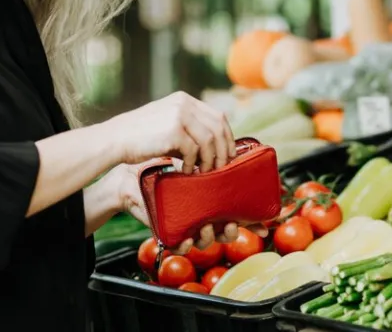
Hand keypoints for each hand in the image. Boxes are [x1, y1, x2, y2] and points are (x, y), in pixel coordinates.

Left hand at [105, 162, 267, 253]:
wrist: (130, 177)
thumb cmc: (160, 169)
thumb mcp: (188, 162)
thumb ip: (208, 158)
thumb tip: (231, 146)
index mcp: (210, 203)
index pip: (235, 215)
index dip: (251, 224)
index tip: (261, 225)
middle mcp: (201, 217)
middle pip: (224, 232)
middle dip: (230, 231)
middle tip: (230, 223)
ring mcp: (186, 226)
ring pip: (205, 240)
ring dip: (209, 236)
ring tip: (206, 226)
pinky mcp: (169, 232)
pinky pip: (180, 245)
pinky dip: (185, 244)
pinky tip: (186, 238)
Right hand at [108, 91, 233, 173]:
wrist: (115, 139)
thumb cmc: (140, 137)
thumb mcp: (166, 122)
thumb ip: (188, 128)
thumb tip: (214, 147)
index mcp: (184, 100)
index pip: (218, 116)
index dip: (227, 137)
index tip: (228, 154)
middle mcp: (184, 104)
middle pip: (218, 127)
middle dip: (224, 150)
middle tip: (221, 168)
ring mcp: (179, 115)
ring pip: (209, 141)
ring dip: (209, 160)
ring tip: (202, 172)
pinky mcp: (173, 131)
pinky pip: (194, 151)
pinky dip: (192, 164)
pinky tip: (185, 170)